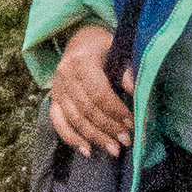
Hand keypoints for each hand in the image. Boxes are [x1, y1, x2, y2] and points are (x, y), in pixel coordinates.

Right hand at [47, 22, 133, 157]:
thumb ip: (127, 70)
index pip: (98, 92)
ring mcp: (57, 88)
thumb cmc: (104, 46)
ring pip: (74, 118)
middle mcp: (65, 75)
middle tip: (126, 140)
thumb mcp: (118, 50)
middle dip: (108, 127)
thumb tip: (137, 92)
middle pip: (87, 108)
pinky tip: (87, 150)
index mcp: (81, 60)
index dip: (115, 110)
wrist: (81, 40)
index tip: (131, 122)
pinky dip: (71, 138)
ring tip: (113, 149)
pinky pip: (58, 122)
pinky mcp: (53, 98)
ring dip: (95, 137)